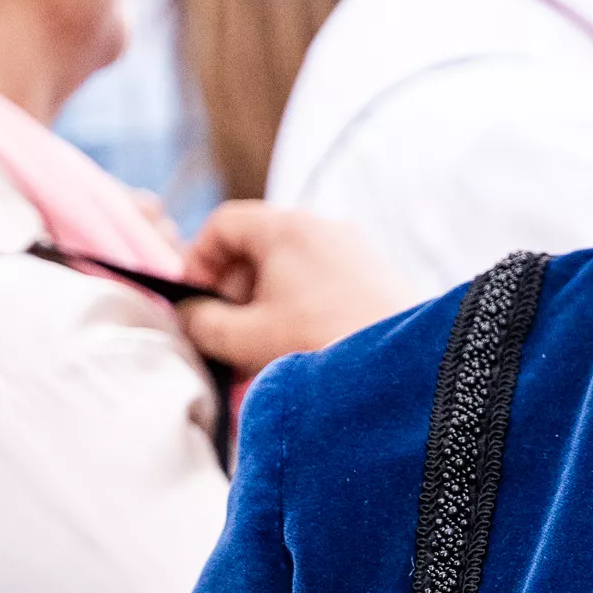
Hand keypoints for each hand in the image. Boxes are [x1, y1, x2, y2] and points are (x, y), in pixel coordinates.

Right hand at [178, 202, 413, 376]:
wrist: (403, 369)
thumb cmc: (323, 345)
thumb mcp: (247, 339)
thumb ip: (203, 324)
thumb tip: (188, 315)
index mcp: (287, 227)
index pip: (224, 223)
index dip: (198, 260)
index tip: (195, 302)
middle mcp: (323, 226)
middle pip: (256, 246)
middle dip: (233, 292)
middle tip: (226, 335)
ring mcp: (352, 249)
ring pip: (288, 269)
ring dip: (263, 307)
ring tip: (259, 353)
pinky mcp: (372, 275)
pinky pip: (319, 283)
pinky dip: (296, 310)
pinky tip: (295, 351)